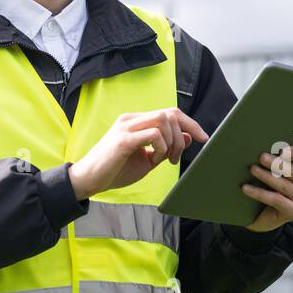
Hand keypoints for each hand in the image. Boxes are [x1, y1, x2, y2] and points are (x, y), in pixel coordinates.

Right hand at [68, 108, 209, 198]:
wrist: (89, 179)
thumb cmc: (116, 170)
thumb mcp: (148, 159)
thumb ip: (166, 147)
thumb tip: (187, 136)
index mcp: (137, 121)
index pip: (170, 113)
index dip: (190, 123)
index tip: (203, 138)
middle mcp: (131, 119)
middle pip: (170, 113)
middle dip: (183, 134)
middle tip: (175, 157)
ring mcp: (126, 127)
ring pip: (164, 120)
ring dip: (172, 141)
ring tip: (164, 158)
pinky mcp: (122, 139)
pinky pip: (153, 134)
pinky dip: (161, 147)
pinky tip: (154, 159)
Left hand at [241, 144, 292, 232]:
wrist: (260, 216)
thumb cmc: (265, 187)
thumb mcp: (270, 171)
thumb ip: (273, 161)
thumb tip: (262, 151)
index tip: (283, 150)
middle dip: (278, 164)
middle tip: (262, 157)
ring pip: (285, 186)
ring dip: (267, 176)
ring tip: (253, 169)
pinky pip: (276, 200)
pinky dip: (260, 193)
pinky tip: (245, 188)